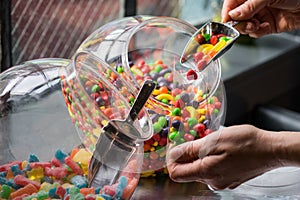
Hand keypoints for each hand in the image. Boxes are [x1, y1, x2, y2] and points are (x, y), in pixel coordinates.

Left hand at [166, 125, 282, 188]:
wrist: (271, 150)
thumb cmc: (246, 143)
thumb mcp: (214, 140)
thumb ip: (191, 149)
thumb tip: (174, 154)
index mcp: (206, 172)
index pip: (176, 173)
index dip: (171, 160)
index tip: (175, 148)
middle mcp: (213, 181)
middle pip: (188, 171)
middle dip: (187, 156)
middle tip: (196, 140)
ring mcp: (222, 182)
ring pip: (200, 169)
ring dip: (200, 156)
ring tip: (212, 144)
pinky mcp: (230, 179)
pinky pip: (212, 170)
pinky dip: (211, 159)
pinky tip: (221, 150)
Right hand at [221, 0, 299, 37]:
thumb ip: (249, 6)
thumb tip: (233, 15)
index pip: (231, 4)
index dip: (227, 13)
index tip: (226, 22)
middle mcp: (254, 5)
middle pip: (236, 17)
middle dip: (239, 23)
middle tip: (244, 24)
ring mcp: (260, 15)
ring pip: (244, 26)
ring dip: (249, 28)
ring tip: (256, 25)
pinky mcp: (267, 26)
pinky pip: (256, 33)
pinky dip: (259, 32)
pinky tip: (265, 26)